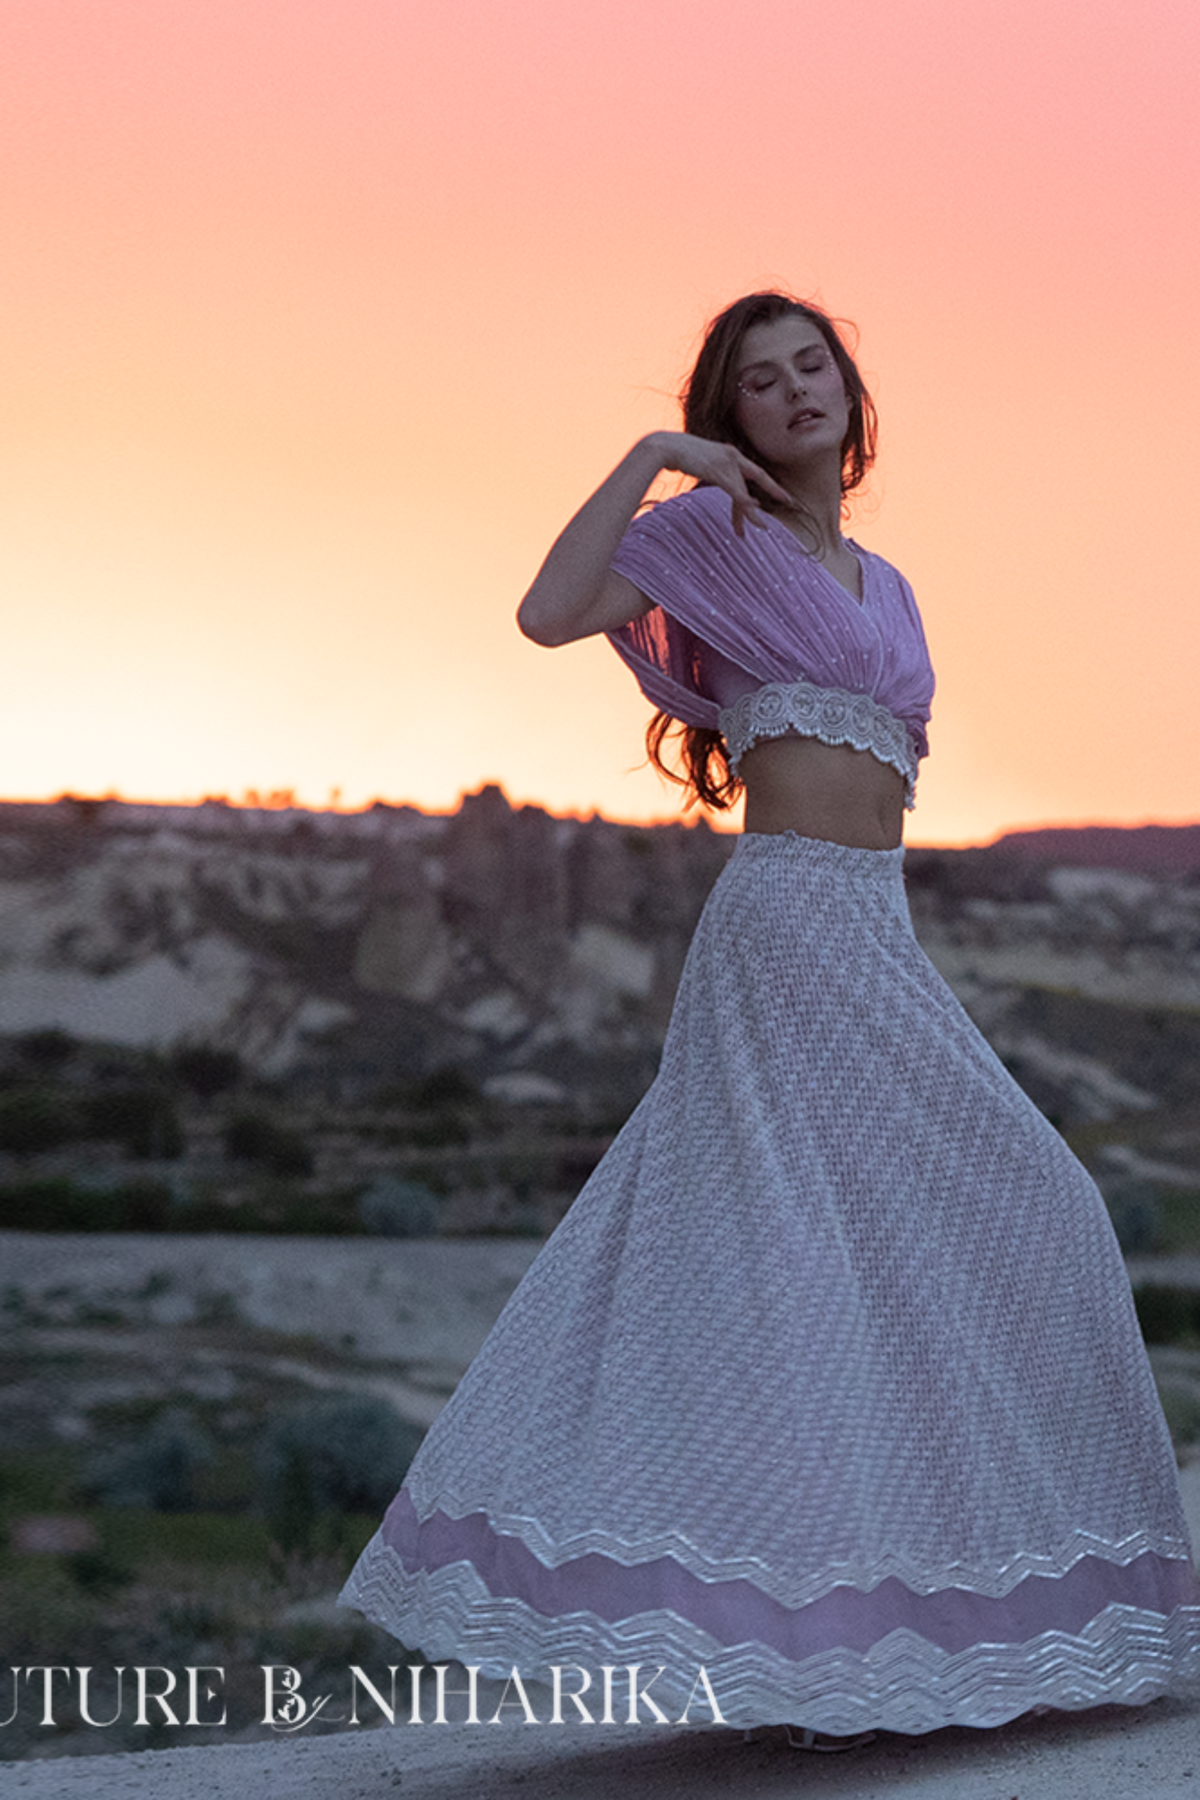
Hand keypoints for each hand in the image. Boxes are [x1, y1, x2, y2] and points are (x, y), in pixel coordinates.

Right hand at [650, 432, 795, 536]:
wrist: (663, 446)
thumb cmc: (675, 452)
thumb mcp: (698, 460)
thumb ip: (709, 467)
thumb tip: (709, 472)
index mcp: (728, 452)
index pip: (752, 470)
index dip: (767, 481)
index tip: (779, 492)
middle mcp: (732, 455)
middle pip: (758, 476)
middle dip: (776, 489)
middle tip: (791, 502)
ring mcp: (727, 462)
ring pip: (745, 492)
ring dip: (752, 514)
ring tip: (763, 528)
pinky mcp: (719, 471)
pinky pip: (737, 494)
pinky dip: (746, 507)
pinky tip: (755, 515)